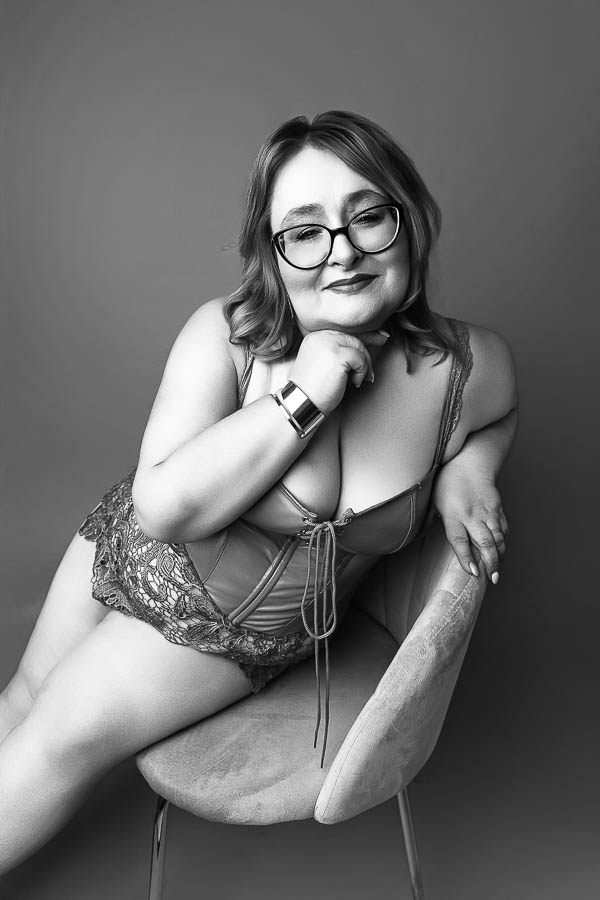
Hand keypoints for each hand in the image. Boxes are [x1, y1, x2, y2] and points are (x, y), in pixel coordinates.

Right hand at [288, 329, 389, 414]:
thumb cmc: (313, 389)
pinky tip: (354, 383)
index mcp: (316, 336)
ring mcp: (328, 344)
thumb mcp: (325, 365)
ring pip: (359, 348)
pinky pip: (360, 359)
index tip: (382, 337)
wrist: (301, 403)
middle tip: (369, 373)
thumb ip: (340, 352)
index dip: (366, 335)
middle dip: (367, 355)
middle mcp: (321, 336)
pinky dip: (361, 372)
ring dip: (364, 366)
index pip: (345, 332)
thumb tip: (368, 344)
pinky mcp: (337, 355)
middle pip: (354, 338)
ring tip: (358, 381)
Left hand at [430, 458, 508, 583]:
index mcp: (454, 514)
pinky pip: (503, 530)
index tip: (473, 572)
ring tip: (497, 573)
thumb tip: (416, 536)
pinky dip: (503, 543)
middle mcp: (472, 515)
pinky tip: (501, 554)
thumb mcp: (433, 501)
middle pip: (484, 542)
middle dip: (490, 562)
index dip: (467, 558)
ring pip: (497, 538)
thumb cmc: (448, 482)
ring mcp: (487, 512)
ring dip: (499, 556)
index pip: (460, 540)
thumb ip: (429, 520)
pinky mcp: (498, 509)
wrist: (470, 462)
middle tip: (492, 579)